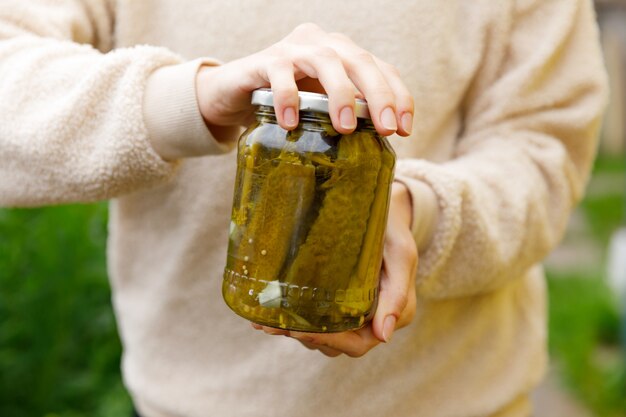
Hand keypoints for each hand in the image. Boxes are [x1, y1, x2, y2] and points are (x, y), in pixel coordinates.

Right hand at [196, 23, 413, 140]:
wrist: (232, 95)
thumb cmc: (284, 105)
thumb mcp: (319, 109)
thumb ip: (346, 115)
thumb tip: (380, 148)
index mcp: (342, 55)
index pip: (380, 68)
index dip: (398, 96)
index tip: (405, 130)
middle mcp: (322, 44)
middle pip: (360, 61)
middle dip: (379, 95)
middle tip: (386, 130)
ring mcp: (293, 49)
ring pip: (326, 61)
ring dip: (341, 94)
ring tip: (345, 128)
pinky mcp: (263, 60)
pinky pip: (280, 74)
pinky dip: (288, 99)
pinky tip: (291, 124)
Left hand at [252, 182, 417, 356]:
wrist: (386, 214)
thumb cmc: (393, 231)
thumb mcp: (401, 254)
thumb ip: (398, 293)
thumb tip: (384, 336)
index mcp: (392, 315)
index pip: (357, 343)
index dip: (328, 340)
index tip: (298, 330)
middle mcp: (372, 322)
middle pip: (335, 343)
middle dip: (302, 335)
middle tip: (271, 324)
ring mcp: (353, 314)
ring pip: (322, 336)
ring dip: (293, 331)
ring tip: (264, 319)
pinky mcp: (337, 303)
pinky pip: (316, 321)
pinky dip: (294, 319)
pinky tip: (268, 312)